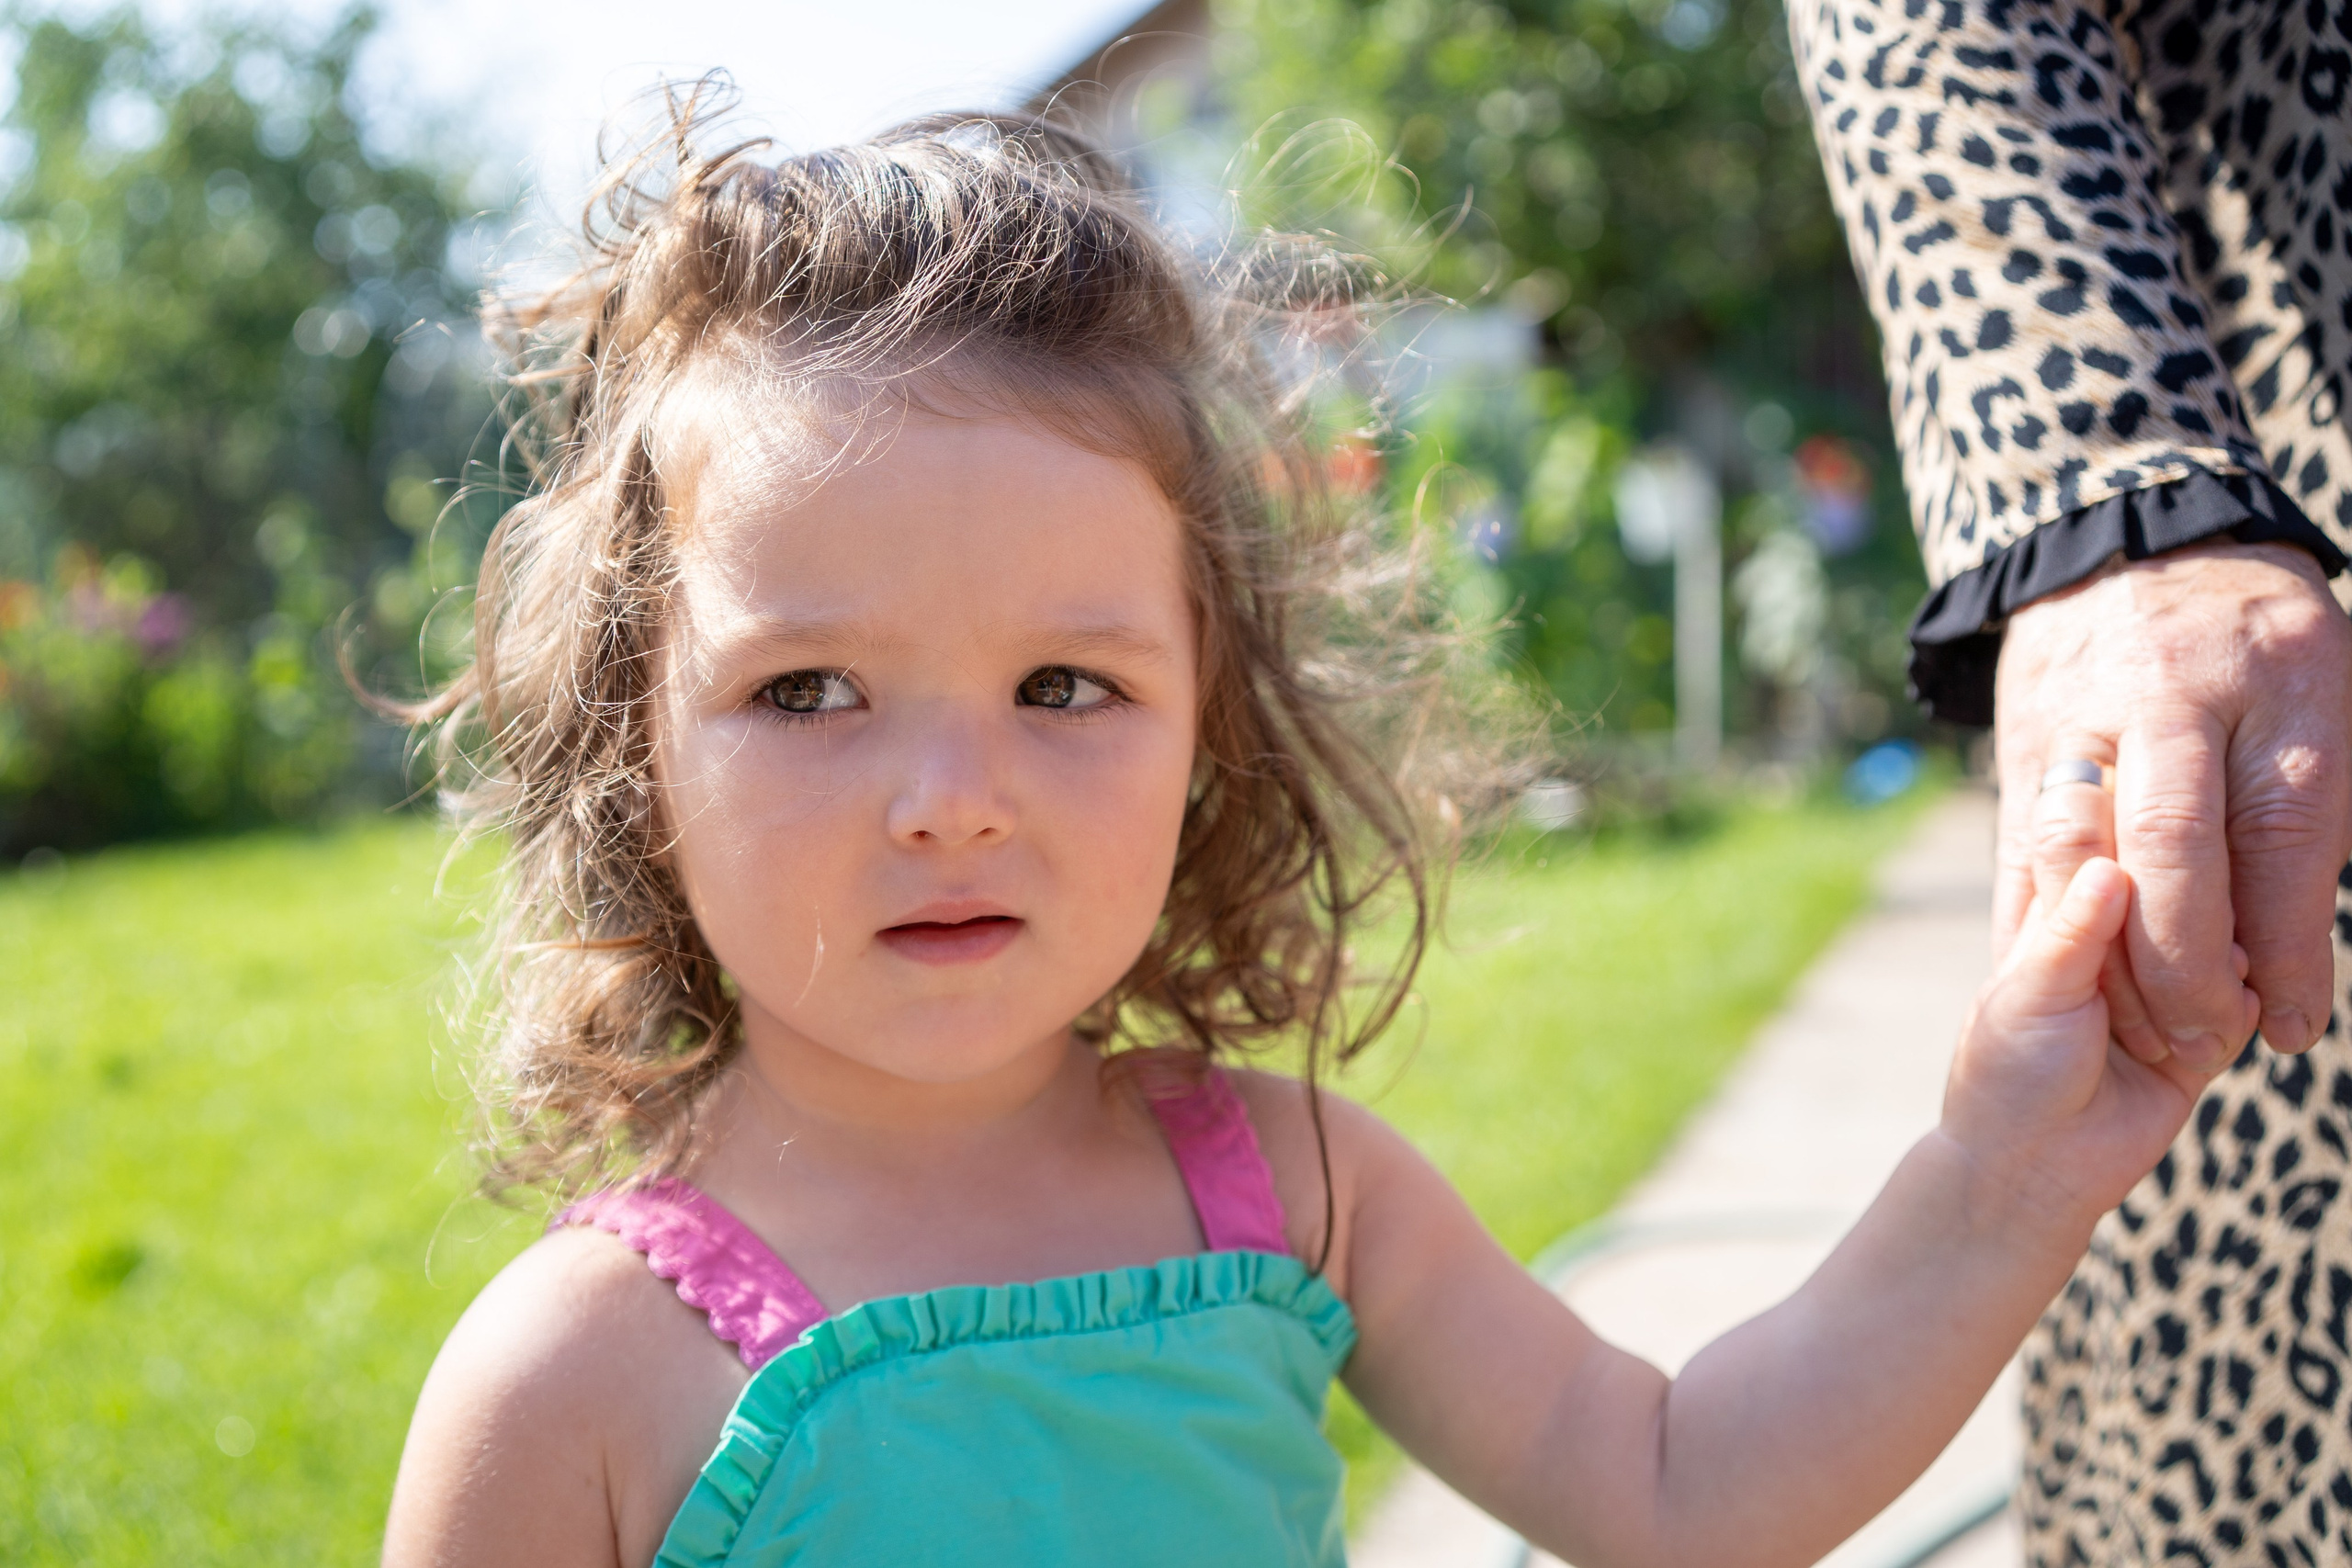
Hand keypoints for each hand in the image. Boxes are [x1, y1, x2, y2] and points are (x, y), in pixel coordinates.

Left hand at [1943, 852, 2238, 1221]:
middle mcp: (2118, 929)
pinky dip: (2230, 1012)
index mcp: (2056, 907)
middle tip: (2111, 1000)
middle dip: (2160, 933)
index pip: (2097, 834)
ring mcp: (2169, 971)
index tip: (2098, 904)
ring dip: (2196, 977)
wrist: (2039, 1165)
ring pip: (2220, 931)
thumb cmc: (2011, 1070)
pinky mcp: (2209, 1020)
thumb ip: (2070, 931)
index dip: (2112, 861)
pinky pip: (2245, 992)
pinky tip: (2193, 1046)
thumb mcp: (2030, 993)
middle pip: (2174, 879)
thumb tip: (2110, 867)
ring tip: (2143, 1036)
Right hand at [1995, 541, 2351, 1068]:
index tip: (2294, 1024)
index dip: (2290, 943)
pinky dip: (2040, 926)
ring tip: (2144, 1022)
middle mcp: (2169, 696)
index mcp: (2276, 681)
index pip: (2283, 831)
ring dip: (2108, 953)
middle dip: (2191, 960)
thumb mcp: (2329, 699)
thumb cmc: (2259, 643)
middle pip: (2174, 840)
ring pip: (2082, 848)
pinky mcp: (2022, 745)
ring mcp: (2082, 717)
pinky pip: (2025, 849)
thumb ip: (2319, 811)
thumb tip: (2290, 949)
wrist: (2130, 542)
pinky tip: (2068, 983)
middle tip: (2214, 1034)